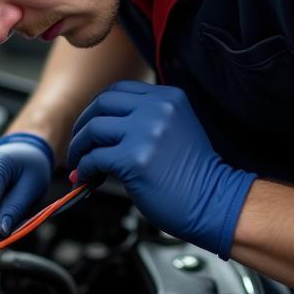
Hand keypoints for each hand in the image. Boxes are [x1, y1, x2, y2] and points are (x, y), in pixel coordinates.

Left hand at [66, 81, 255, 258]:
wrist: (215, 203)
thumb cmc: (194, 175)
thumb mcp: (174, 129)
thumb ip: (143, 119)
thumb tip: (97, 126)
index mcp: (168, 98)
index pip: (118, 91)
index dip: (97, 108)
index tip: (89, 125)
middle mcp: (158, 109)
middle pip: (101, 105)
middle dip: (82, 126)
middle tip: (78, 146)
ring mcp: (147, 132)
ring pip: (93, 130)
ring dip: (79, 148)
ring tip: (79, 164)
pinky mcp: (134, 158)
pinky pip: (94, 158)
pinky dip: (85, 169)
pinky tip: (87, 178)